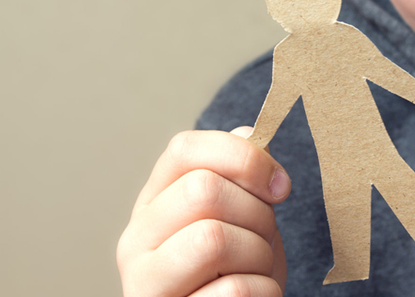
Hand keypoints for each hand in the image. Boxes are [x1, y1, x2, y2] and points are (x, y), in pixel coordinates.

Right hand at [117, 127, 289, 296]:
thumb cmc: (233, 277)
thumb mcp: (240, 222)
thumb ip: (239, 180)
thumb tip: (249, 132)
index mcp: (152, 205)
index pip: (185, 150)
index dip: (242, 157)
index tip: (279, 186)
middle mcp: (135, 242)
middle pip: (203, 191)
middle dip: (256, 214)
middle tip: (264, 240)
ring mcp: (145, 285)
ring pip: (214, 238)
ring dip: (259, 256)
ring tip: (255, 273)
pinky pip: (235, 290)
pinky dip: (264, 293)